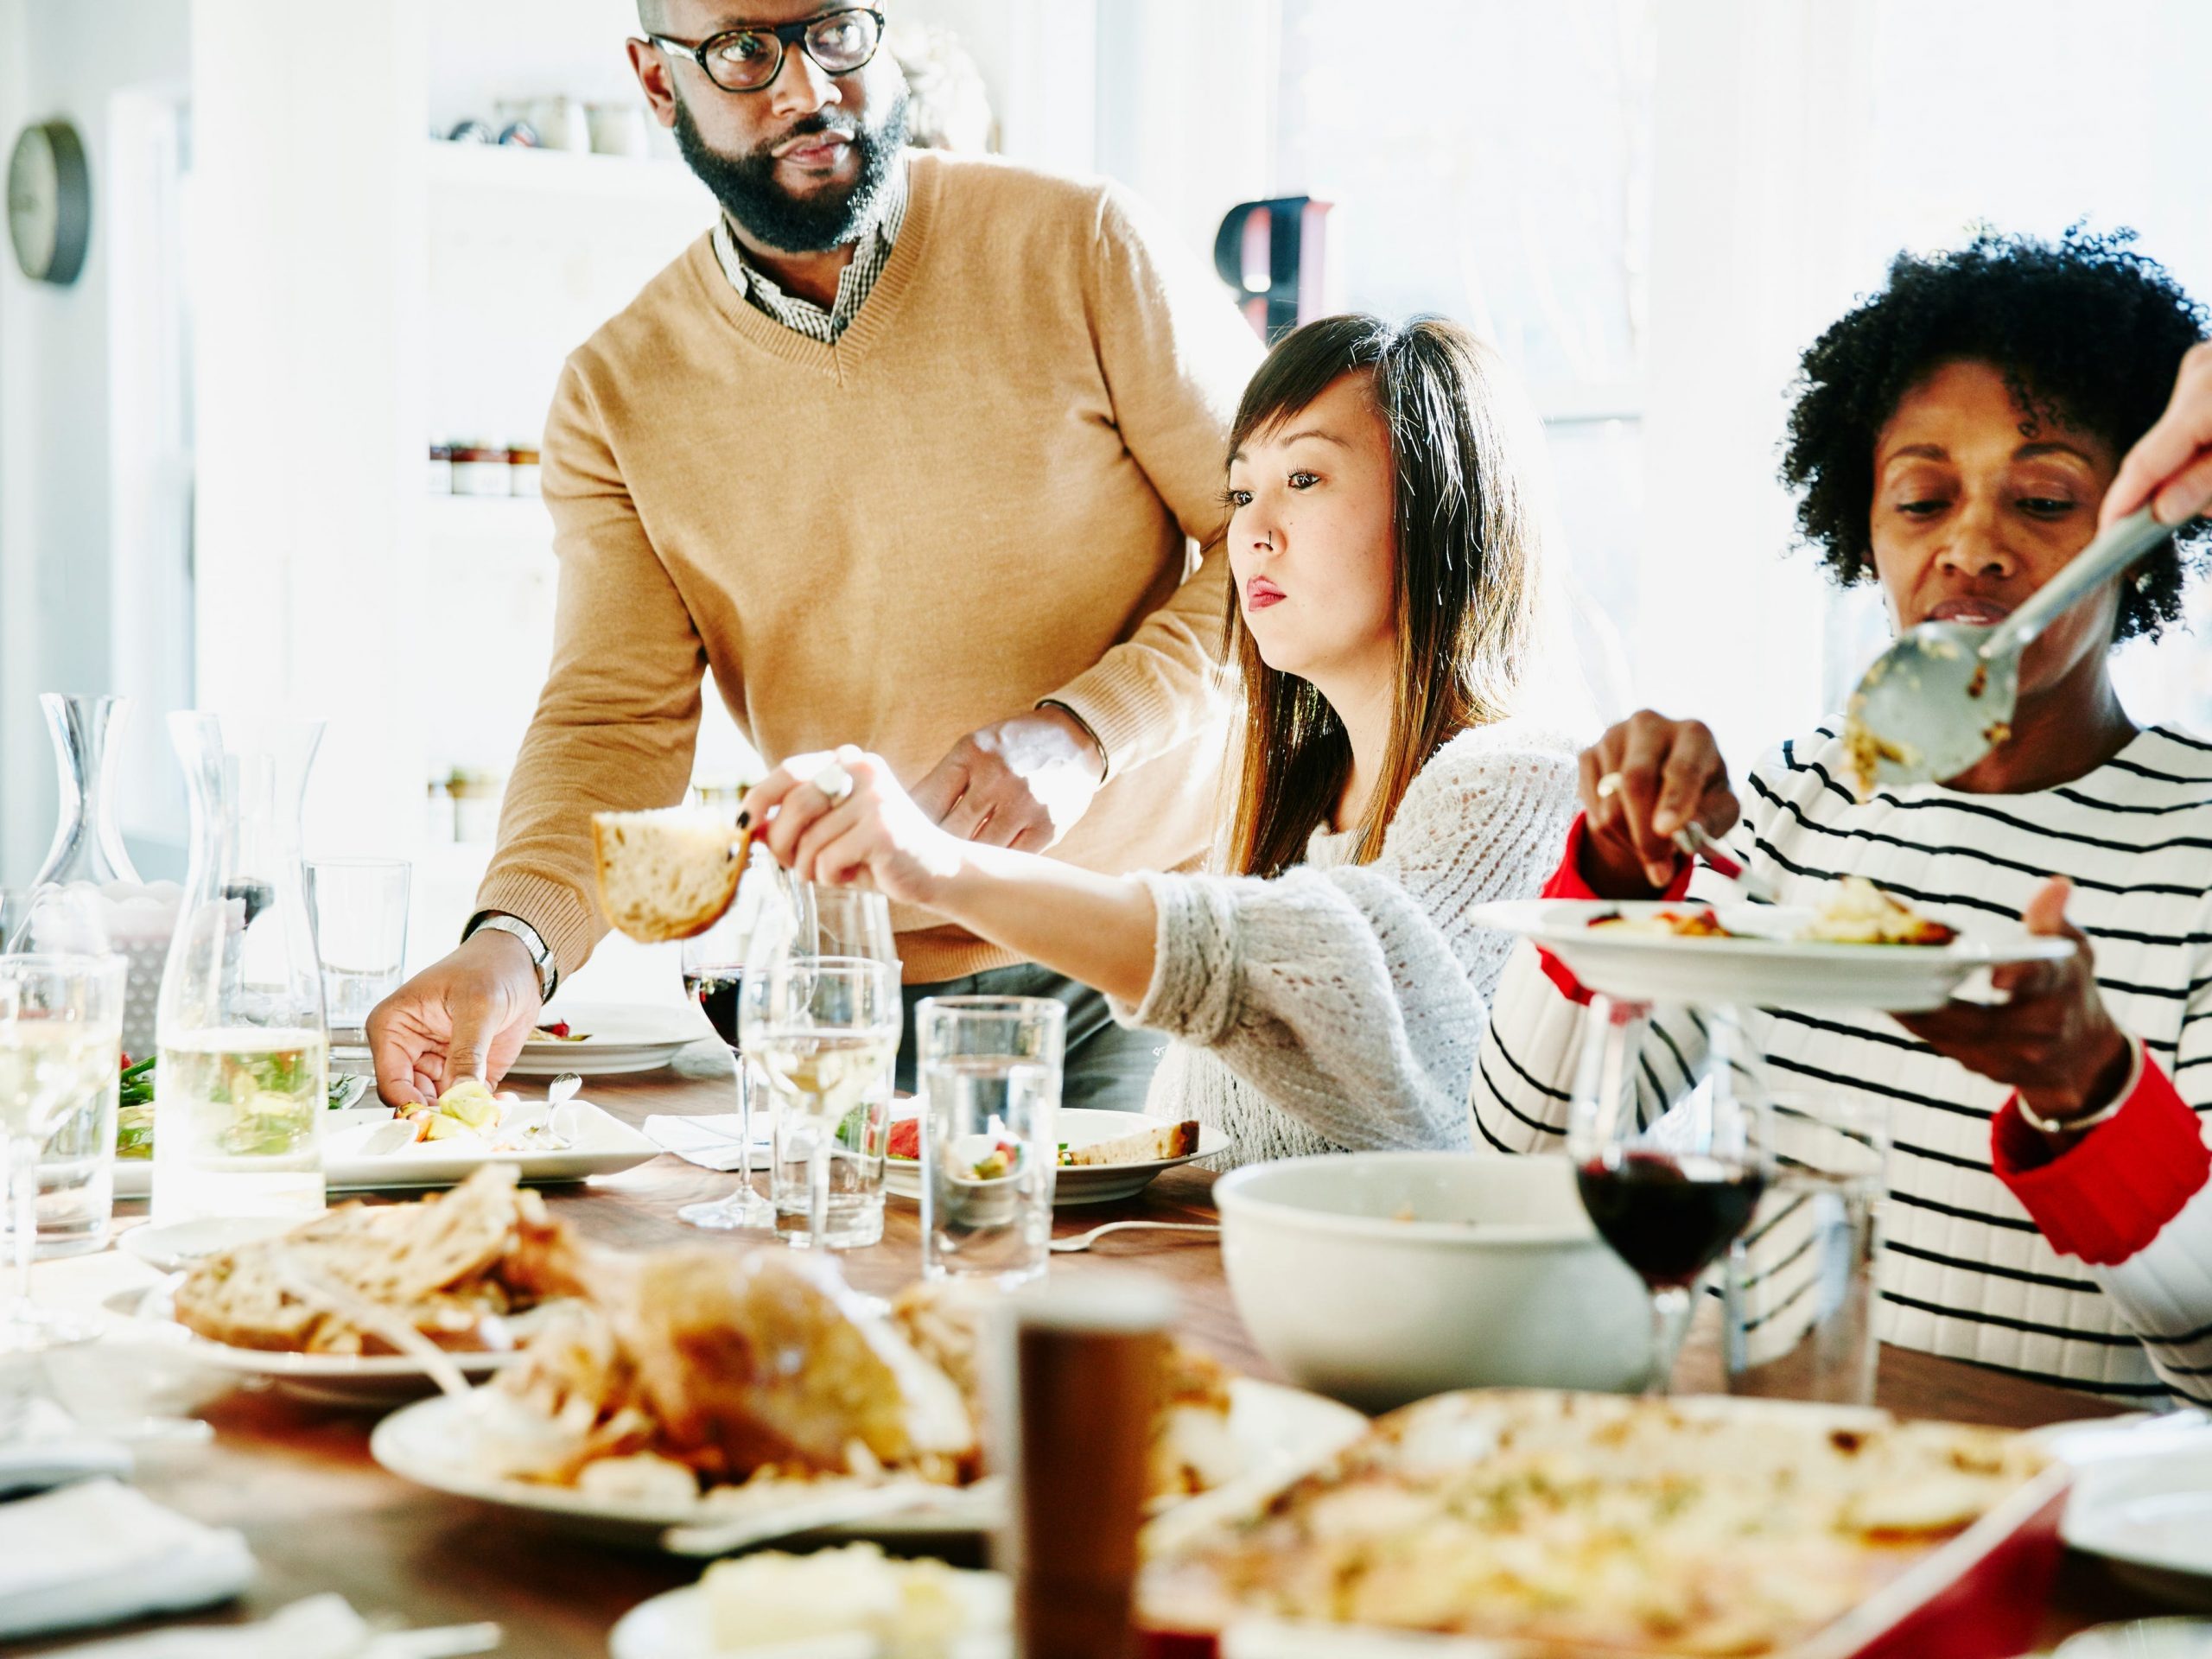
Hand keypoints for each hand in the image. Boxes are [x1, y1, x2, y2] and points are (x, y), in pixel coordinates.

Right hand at [364, 928, 542, 1106]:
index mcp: (393, 1027)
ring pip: (441, 1106)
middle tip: (466, 1121)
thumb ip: (467, 1051)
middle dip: (440, 1115)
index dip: (411, 1106)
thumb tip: (460, 1093)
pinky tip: (501, 1104)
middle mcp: (409, 1051)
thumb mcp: (477, 1005)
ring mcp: (437, 1064)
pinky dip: (484, 1107)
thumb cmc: (488, 967)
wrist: (520, 963)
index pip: (391, 1082)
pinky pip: (468, 1101)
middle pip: (413, 1100)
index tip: (437, 1118)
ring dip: (465, 1114)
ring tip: (489, 1111)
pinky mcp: (465, 1074)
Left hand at [742, 746, 966, 905]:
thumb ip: (795, 823)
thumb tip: (748, 828)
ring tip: (832, 872)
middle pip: (794, 807)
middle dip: (781, 845)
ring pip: (809, 840)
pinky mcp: (882, 830)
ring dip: (810, 868)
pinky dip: (832, 877)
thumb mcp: (833, 832)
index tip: (743, 824)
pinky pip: (829, 860)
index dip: (759, 797)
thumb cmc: (879, 854)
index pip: (789, 771)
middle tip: (792, 866)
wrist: (938, 872)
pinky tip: (856, 875)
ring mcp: (875, 798)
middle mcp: (863, 770)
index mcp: (849, 761)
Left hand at [908, 707, 1105, 850]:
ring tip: (949, 872)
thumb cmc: (1013, 747)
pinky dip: (995, 866)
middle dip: (930, 850)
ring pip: (978, 849)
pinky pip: (1011, 858)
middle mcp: (996, 777)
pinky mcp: (1048, 827)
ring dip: (962, 863)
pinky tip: (985, 868)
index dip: (908, 828)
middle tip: (919, 866)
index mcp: (970, 753)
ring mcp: (1024, 804)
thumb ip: (944, 780)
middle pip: (948, 830)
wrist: (1076, 740)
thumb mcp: (975, 747)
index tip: (902, 843)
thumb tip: (902, 819)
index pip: (925, 802)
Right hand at [1575, 711, 1740, 896]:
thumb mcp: (1719, 809)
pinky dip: (1609, 831)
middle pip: (1636, 780)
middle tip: (1658, 869)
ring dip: (1629, 839)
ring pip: (1610, 803)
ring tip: (1651, 846)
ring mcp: (1613, 737)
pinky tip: (1628, 828)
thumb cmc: (1700, 795)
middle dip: (1644, 832)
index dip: (1674, 800)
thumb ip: (1710, 822)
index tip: (1668, 830)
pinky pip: (1591, 806)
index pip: (1682, 766)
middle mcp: (1651, 725)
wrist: (1662, 780)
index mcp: (1694, 734)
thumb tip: (1682, 838)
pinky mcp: (1588, 754)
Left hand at [1894, 877, 2132, 1129]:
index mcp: (2059, 988)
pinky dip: (1914, 1021)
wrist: (2081, 1057)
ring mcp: (2011, 1057)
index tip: (1994, 976)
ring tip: (1870, 981)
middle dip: (1931, 996)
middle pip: (1979, 1019)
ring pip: (1951, 1036)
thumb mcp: (2071, 949)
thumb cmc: (2068, 987)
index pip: (2040, 980)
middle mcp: (2038, 1030)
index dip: (2019, 976)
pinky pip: (1942, 1045)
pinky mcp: (1985, 1069)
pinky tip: (1883, 998)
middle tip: (1889, 970)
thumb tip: (2056, 883)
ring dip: (1910, 1009)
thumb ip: (2052, 918)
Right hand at [2103, 340, 2211, 529]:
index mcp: (2207, 395)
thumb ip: (2205, 483)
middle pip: (2163, 453)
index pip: (2146, 461)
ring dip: (2197, 468)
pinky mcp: (2209, 369)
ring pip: (2179, 440)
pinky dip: (2204, 447)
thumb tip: (2160, 512)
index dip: (2122, 504)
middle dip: (2175, 490)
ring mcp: (2203, 366)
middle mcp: (2198, 373)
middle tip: (2209, 506)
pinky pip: (2192, 422)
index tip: (2106, 537)